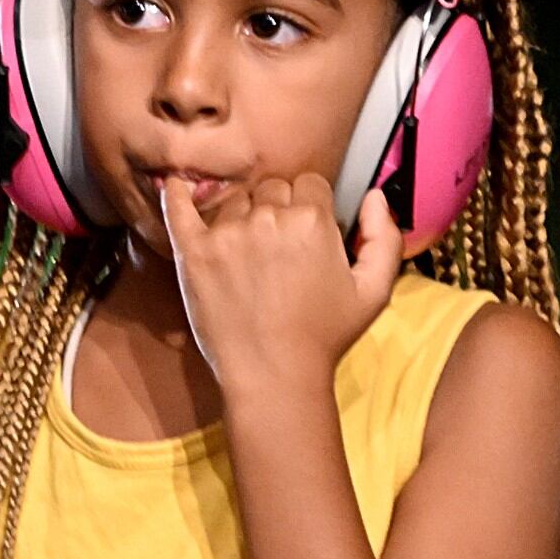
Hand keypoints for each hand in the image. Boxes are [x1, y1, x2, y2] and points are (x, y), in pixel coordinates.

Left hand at [159, 171, 403, 394]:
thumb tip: (374, 194)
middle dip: (278, 209)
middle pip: (272, 189)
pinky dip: (176, 194)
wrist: (273, 374)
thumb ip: (384, 237)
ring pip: (234, 200)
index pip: (309, 184)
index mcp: (312, 221)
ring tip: (248, 252)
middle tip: (278, 248)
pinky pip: (177, 207)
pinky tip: (177, 185)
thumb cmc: (325, 335)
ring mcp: (226, 232)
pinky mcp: (193, 250)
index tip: (308, 230)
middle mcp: (267, 218)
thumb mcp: (374, 291)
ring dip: (241, 216)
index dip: (311, 205)